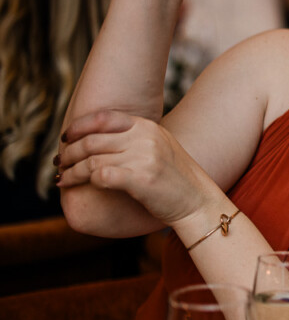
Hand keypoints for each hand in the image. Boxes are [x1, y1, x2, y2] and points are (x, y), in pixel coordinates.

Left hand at [57, 110, 216, 227]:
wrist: (198, 201)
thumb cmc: (175, 179)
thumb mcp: (159, 148)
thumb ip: (133, 140)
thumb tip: (97, 141)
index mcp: (148, 127)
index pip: (103, 117)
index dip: (79, 126)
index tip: (66, 137)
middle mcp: (145, 138)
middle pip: (92, 141)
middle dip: (69, 153)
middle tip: (60, 163)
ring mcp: (144, 158)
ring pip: (92, 160)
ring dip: (72, 171)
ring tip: (63, 179)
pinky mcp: (141, 179)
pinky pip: (101, 176)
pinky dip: (86, 181)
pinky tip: (79, 186)